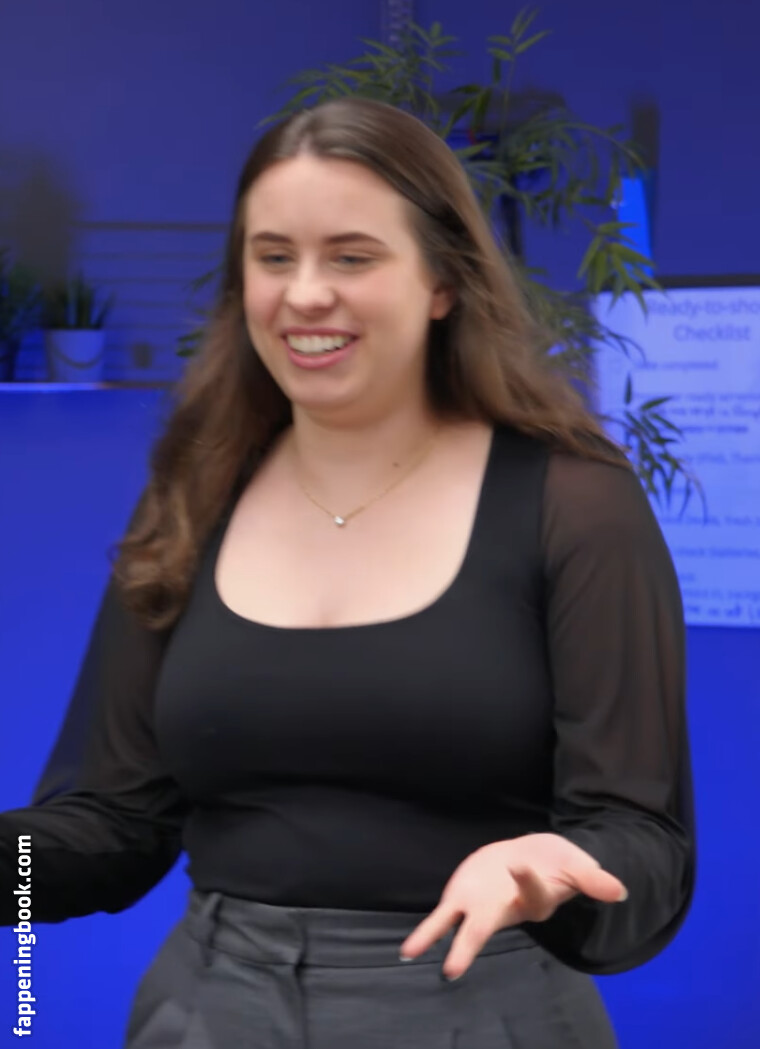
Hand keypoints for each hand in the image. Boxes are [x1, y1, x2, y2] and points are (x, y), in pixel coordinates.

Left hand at [399, 833, 627, 980]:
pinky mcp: (464, 899)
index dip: (527, 880)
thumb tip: (619, 891)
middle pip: (488, 927)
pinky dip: (427, 933)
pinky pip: (443, 919)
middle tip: (452, 970)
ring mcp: (484, 908)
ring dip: (447, 947)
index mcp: (537, 898)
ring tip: (428, 965)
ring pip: (465, 930)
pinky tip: (409, 951)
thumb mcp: (575, 863)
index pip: (533, 894)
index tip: (519, 862)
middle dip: (469, 944)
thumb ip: (592, 879)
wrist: (531, 853)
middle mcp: (508, 909)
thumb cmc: (555, 862)